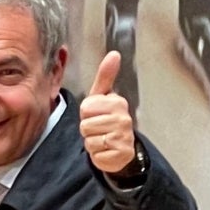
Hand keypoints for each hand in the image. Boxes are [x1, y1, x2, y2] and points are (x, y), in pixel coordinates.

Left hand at [80, 50, 138, 174]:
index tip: (96, 114)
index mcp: (117, 102)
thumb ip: (105, 76)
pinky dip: (97, 155)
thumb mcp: (103, 97)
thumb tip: (114, 54)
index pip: (86, 108)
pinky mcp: (121, 154)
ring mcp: (124, 137)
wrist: (121, 148)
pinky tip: (106, 150)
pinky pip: (96, 154)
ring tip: (102, 139)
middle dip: (87, 129)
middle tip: (98, 128)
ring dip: (92, 142)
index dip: (86, 113)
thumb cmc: (108, 120)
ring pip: (90, 140)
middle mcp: (123, 119)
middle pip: (86, 125)